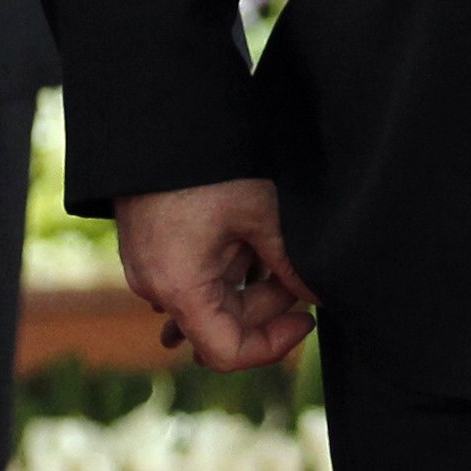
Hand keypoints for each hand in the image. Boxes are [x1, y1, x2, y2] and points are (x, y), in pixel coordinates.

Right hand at [115, 178, 318, 370]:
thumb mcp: (259, 211)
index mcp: (180, 289)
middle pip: (224, 324)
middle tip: (298, 265)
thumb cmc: (207, 164)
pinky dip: (227, 267)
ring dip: (250, 281)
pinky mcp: (153, 250)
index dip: (274, 344)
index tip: (307, 318)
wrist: (158, 117)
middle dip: (269, 301)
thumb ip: (290, 261)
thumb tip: (319, 296)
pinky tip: (250, 240)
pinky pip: (195, 276)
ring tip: (273, 240)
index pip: (228, 353)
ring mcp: (151, 270)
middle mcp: (157, 289)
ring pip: (212, 298)